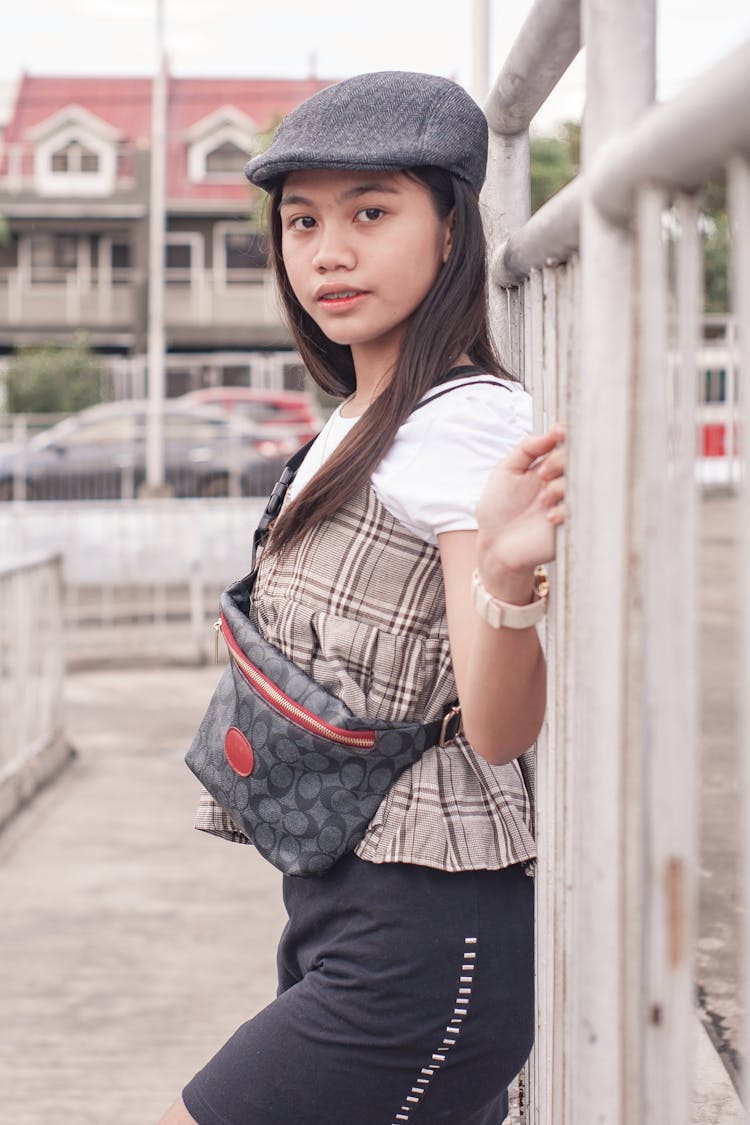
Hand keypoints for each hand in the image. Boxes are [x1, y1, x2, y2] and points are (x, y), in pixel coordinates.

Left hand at [475, 424, 565, 592]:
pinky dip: (565, 510)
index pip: (568, 444)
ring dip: (562, 486)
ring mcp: (568, 502)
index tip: (559, 433)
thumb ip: (528, 448)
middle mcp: (562, 482)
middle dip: (561, 461)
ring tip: (543, 499)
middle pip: (578, 459)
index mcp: (549, 466)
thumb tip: (554, 430)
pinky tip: (548, 518)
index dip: (566, 436)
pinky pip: (581, 511)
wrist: (495, 545)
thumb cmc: (498, 508)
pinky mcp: (572, 524)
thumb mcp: (506, 470)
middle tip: (542, 474)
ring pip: (583, 483)